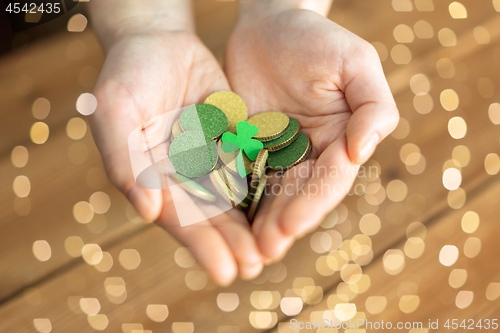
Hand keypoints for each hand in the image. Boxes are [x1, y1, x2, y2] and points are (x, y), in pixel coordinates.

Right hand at [89, 28, 262, 284]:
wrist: (158, 41)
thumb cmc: (128, 74)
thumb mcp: (116, 111)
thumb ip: (124, 159)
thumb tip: (147, 211)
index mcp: (153, 177)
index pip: (179, 216)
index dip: (201, 244)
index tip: (224, 271)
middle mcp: (184, 174)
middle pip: (212, 213)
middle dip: (233, 242)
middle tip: (256, 267)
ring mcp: (211, 157)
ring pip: (236, 194)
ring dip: (254, 222)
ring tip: (275, 248)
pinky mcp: (234, 138)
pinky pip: (253, 162)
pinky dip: (268, 182)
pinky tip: (288, 203)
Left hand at [224, 8, 398, 261]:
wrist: (268, 23)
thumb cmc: (317, 38)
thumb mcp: (355, 63)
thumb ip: (372, 108)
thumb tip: (360, 154)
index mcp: (339, 142)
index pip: (329, 181)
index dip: (312, 205)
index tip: (291, 226)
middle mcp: (308, 155)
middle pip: (296, 196)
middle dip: (281, 224)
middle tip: (262, 251)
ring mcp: (274, 154)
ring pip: (267, 194)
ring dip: (256, 223)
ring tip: (243, 249)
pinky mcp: (244, 147)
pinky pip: (238, 175)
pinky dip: (232, 198)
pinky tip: (219, 218)